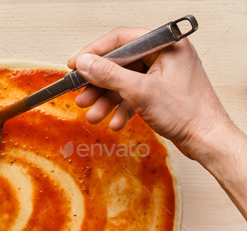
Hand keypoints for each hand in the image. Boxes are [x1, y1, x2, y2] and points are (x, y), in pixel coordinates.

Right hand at [66, 26, 232, 158]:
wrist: (206, 139)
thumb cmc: (188, 113)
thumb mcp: (140, 91)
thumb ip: (108, 75)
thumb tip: (85, 63)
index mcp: (165, 45)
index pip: (121, 39)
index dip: (94, 52)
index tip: (76, 64)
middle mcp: (165, 56)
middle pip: (120, 63)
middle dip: (98, 84)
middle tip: (82, 95)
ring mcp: (162, 74)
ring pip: (124, 82)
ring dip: (106, 100)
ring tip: (94, 114)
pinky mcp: (160, 92)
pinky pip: (133, 94)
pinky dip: (121, 108)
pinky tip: (114, 122)